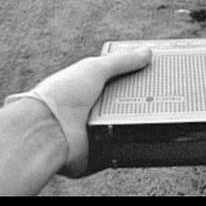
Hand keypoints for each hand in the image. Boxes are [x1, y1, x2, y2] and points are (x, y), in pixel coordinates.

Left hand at [31, 48, 151, 176]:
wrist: (47, 130)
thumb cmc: (61, 95)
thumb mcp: (95, 68)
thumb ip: (122, 61)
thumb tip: (146, 52)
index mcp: (86, 87)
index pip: (116, 79)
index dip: (133, 76)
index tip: (151, 73)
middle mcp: (89, 108)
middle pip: (124, 104)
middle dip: (140, 101)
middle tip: (158, 96)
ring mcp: (92, 131)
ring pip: (125, 127)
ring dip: (134, 123)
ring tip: (151, 115)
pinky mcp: (97, 153)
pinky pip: (120, 150)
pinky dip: (128, 144)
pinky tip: (138, 136)